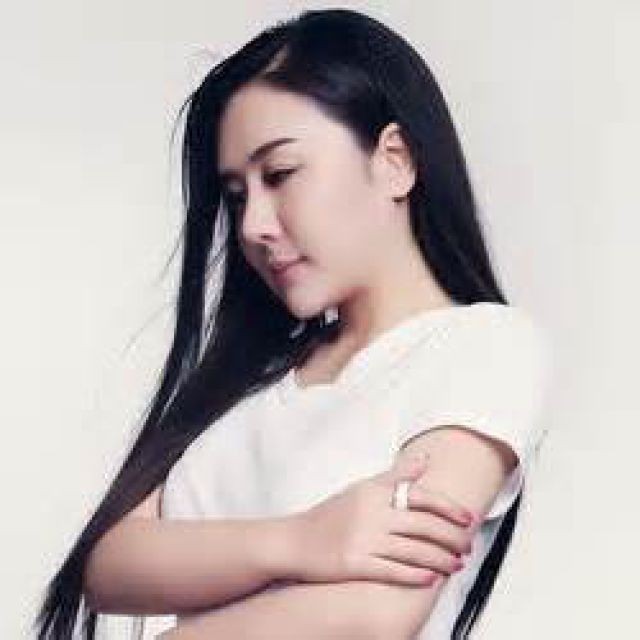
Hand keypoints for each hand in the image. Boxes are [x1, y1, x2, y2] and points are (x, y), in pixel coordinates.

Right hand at [283, 455, 479, 585]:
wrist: (295, 541)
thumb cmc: (330, 515)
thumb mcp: (361, 488)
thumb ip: (394, 476)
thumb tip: (424, 460)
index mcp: (373, 492)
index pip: (420, 495)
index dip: (448, 508)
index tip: (468, 517)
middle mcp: (371, 513)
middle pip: (423, 525)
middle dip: (452, 537)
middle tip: (468, 545)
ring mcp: (363, 539)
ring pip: (414, 551)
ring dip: (441, 559)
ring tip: (457, 564)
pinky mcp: (355, 564)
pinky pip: (394, 571)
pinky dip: (416, 575)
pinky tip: (432, 578)